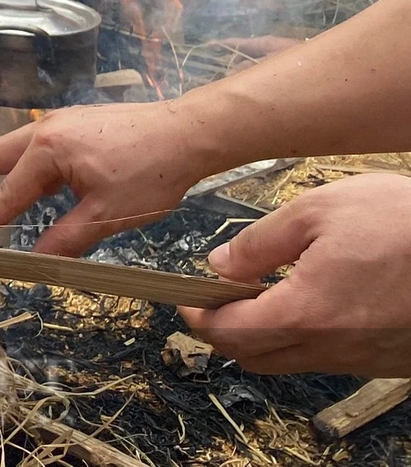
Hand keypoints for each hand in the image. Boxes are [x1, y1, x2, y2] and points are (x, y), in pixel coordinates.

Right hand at [0, 99, 215, 255]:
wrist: (189, 132)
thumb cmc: (151, 173)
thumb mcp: (109, 215)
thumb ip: (68, 238)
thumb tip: (38, 262)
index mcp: (48, 151)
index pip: (9, 194)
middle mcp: (47, 129)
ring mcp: (63, 122)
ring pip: (17, 146)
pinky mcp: (80, 122)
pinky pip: (38, 142)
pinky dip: (20, 157)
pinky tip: (28, 170)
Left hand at [178, 173, 410, 375]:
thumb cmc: (398, 221)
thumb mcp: (316, 211)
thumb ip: (259, 243)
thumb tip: (219, 266)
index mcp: (307, 312)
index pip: (231, 333)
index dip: (199, 318)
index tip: (185, 300)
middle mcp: (334, 347)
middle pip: (255, 358)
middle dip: (224, 333)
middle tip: (211, 302)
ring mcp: (364, 360)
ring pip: (293, 362)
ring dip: (264, 338)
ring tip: (258, 297)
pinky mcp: (389, 361)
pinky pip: (331, 360)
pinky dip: (305, 340)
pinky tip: (309, 304)